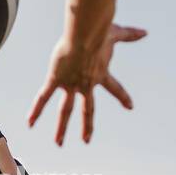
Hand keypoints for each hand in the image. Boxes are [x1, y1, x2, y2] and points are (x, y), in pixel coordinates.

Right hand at [28, 24, 144, 143]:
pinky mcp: (56, 80)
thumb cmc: (99, 32)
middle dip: (87, 126)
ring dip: (62, 128)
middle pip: (87, 110)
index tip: (130, 107)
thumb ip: (130, 34)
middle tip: (86, 140)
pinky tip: (30, 123)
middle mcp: (87, 84)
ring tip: (59, 143)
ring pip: (66, 110)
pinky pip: (44, 97)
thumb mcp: (116, 33)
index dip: (123, 97)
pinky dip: (36, 110)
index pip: (115, 88)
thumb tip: (145, 31)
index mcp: (101, 74)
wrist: (85, 36)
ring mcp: (71, 85)